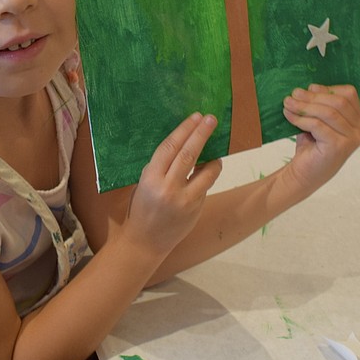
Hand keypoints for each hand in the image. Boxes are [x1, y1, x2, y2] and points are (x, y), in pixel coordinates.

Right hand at [124, 113, 221, 256]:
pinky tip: (210, 168)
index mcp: (150, 178)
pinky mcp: (195, 209)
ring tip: (217, 148)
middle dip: (201, 134)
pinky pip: (206, 186)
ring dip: (213, 157)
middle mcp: (167, 188)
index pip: (169, 148)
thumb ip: (161, 167)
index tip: (194, 117)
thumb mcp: (145, 183)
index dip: (183, 130)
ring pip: (205, 171)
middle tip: (211, 119)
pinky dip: (210, 174)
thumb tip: (184, 145)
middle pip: (188, 154)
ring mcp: (183, 200)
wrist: (145, 242)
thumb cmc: (142, 208)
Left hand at [281, 84, 359, 197]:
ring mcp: (351, 139)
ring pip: (328, 113)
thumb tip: (307, 87)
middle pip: (338, 102)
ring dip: (304, 106)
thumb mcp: (318, 120)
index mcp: (357, 120)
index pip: (349, 94)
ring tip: (288, 103)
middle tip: (293, 94)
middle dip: (313, 96)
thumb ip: (319, 104)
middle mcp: (359, 130)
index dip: (328, 88)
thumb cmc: (312, 145)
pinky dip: (301, 118)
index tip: (309, 88)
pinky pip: (318, 125)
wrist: (305, 174)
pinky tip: (289, 116)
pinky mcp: (338, 147)